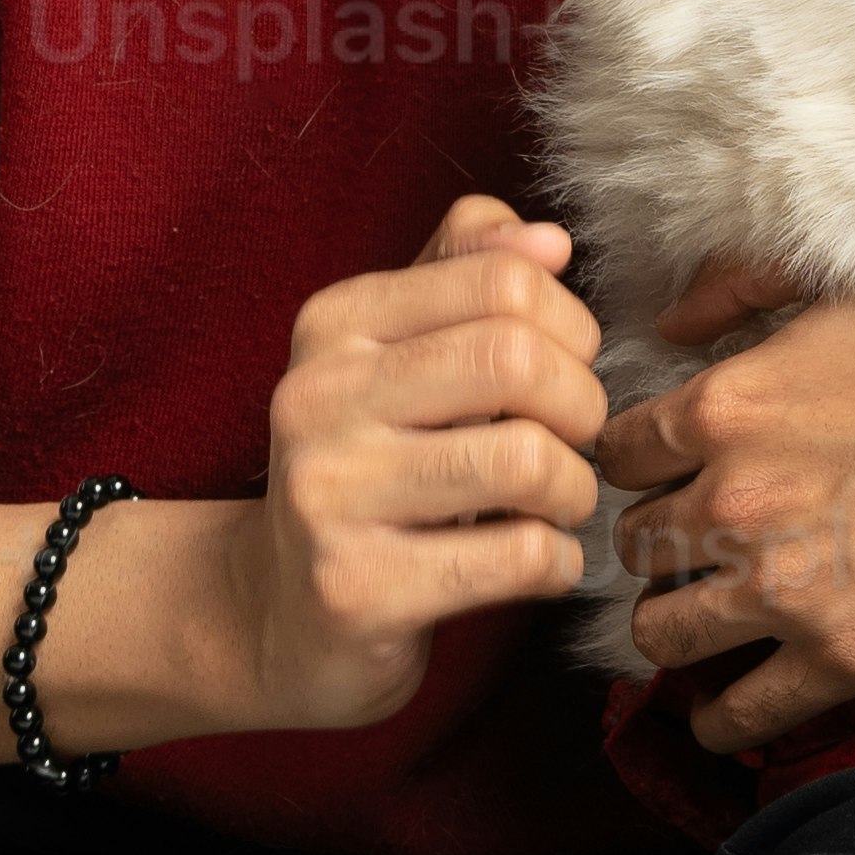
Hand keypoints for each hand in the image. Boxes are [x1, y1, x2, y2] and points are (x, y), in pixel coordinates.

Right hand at [208, 195, 609, 735]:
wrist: (272, 614)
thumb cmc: (368, 471)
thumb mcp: (396, 357)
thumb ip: (465, 276)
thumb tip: (549, 241)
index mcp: (334, 323)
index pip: (503, 280)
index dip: (570, 328)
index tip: (566, 371)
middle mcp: (318, 398)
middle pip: (516, 360)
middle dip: (582, 406)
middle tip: (573, 443)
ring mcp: (329, 497)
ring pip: (525, 460)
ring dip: (574, 490)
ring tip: (557, 505)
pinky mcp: (357, 591)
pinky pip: (517, 557)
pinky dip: (558, 562)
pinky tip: (540, 563)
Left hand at [593, 278, 854, 754]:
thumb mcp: (844, 293)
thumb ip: (734, 289)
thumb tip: (666, 326)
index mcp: (726, 407)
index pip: (615, 453)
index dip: (639, 460)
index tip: (668, 470)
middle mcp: (735, 502)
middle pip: (635, 543)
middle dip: (661, 537)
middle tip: (701, 537)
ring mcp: (785, 590)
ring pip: (659, 633)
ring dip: (677, 620)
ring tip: (710, 610)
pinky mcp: (842, 660)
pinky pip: (733, 716)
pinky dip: (715, 716)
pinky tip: (722, 703)